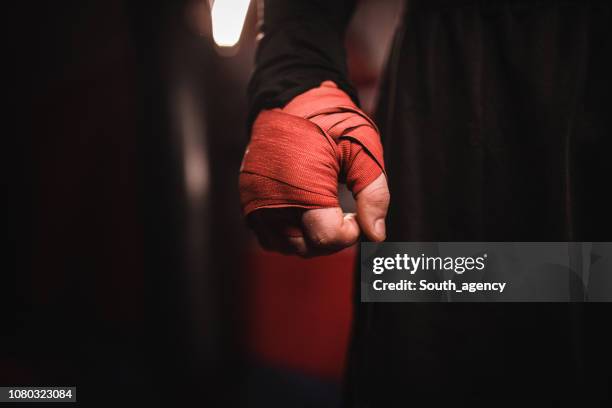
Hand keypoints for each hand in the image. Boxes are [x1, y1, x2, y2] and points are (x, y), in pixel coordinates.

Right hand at [240, 81, 388, 256]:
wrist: (290, 97)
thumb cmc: (329, 121)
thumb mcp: (362, 150)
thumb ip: (374, 194)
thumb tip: (376, 235)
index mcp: (301, 187)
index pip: (326, 238)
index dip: (349, 233)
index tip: (356, 214)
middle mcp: (272, 200)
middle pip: (307, 247)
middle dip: (333, 237)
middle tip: (346, 212)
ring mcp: (255, 203)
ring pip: (287, 246)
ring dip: (311, 239)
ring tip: (326, 213)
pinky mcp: (248, 201)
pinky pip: (269, 236)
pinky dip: (290, 235)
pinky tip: (306, 214)